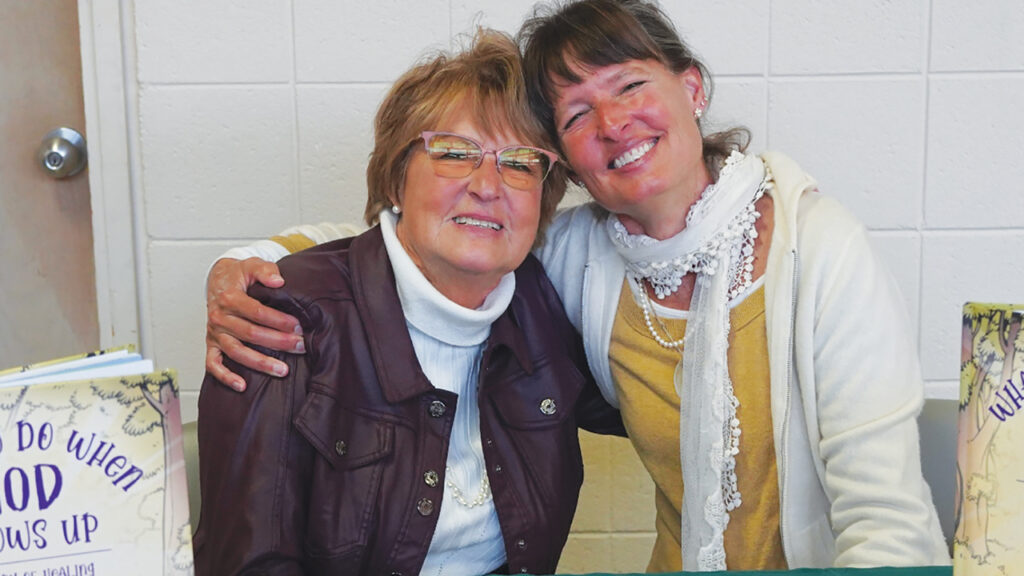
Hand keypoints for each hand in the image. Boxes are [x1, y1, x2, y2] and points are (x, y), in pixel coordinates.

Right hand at [205, 257, 305, 390]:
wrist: (218, 279)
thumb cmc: (239, 275)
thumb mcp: (252, 265)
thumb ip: (265, 270)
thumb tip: (278, 281)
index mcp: (229, 298)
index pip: (257, 313)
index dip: (279, 321)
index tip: (299, 327)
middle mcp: (220, 317)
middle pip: (250, 334)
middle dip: (278, 342)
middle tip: (300, 347)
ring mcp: (215, 333)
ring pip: (237, 352)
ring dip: (260, 363)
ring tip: (282, 370)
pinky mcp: (211, 344)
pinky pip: (213, 364)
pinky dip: (225, 376)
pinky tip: (242, 386)